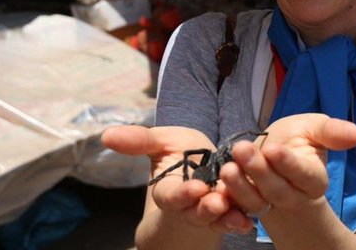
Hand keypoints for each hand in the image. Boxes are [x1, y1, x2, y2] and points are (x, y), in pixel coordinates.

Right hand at [101, 125, 253, 233]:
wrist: (204, 162)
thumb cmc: (179, 152)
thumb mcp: (160, 142)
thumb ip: (138, 141)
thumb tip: (105, 135)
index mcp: (169, 190)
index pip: (172, 196)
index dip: (182, 194)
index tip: (195, 188)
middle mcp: (190, 205)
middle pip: (196, 211)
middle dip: (206, 208)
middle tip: (217, 201)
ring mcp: (211, 211)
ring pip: (217, 218)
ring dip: (226, 216)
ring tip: (237, 211)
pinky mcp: (232, 210)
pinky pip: (236, 217)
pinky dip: (241, 219)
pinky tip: (250, 220)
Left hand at [219, 113, 355, 216]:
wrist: (274, 155)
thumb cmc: (298, 141)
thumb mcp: (314, 129)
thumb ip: (332, 132)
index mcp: (312, 179)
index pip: (302, 174)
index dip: (288, 163)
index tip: (273, 149)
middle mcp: (291, 195)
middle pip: (276, 189)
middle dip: (258, 171)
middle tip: (241, 150)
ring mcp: (267, 204)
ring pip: (254, 200)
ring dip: (239, 186)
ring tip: (226, 168)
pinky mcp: (246, 206)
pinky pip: (235, 209)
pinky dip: (226, 202)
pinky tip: (213, 189)